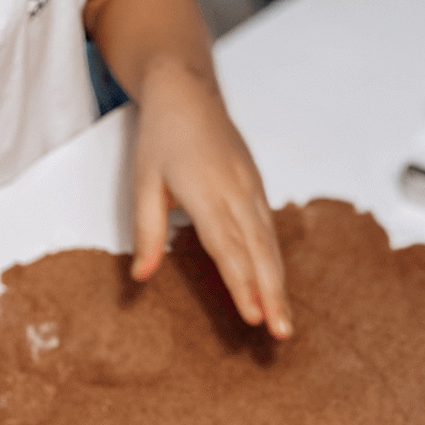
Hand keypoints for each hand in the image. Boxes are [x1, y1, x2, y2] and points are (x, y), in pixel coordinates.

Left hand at [130, 59, 291, 338]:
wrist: (187, 91)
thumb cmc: (162, 136)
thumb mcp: (143, 182)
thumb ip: (147, 231)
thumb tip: (140, 277)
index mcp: (207, 191)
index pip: (228, 247)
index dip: (241, 283)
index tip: (252, 317)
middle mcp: (236, 191)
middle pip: (259, 251)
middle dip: (272, 294)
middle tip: (281, 333)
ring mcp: (250, 187)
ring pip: (270, 243)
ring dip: (279, 283)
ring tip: (284, 321)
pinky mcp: (255, 184)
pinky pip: (269, 228)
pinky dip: (275, 260)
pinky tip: (277, 282)